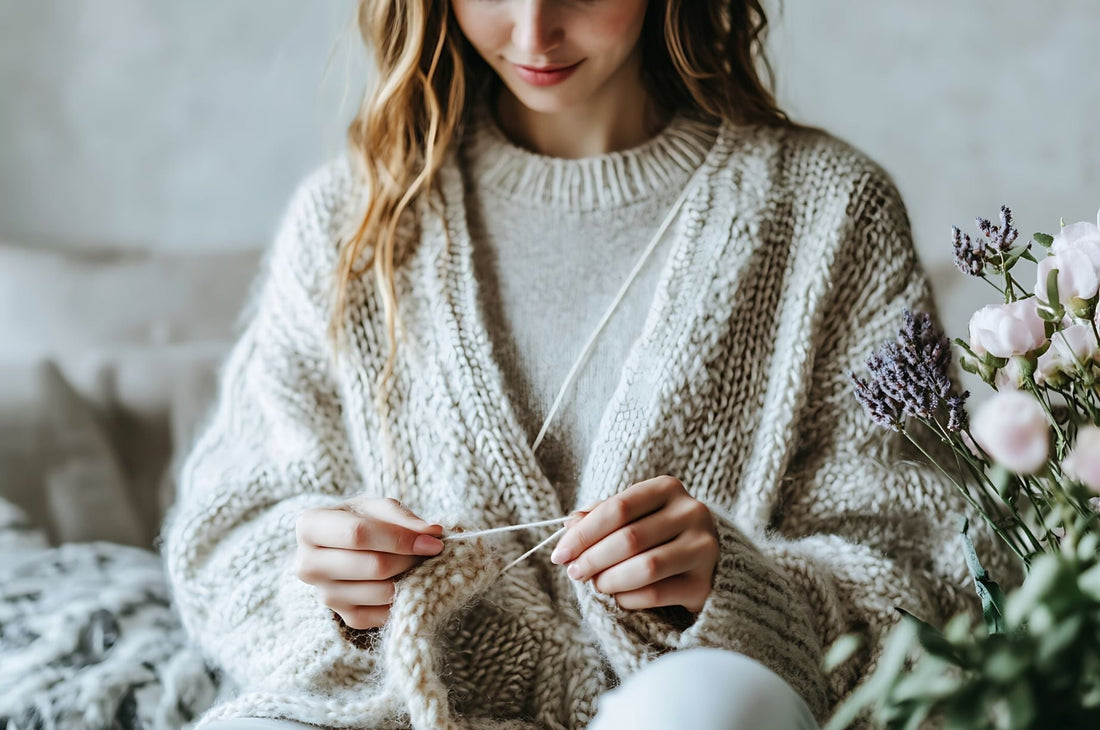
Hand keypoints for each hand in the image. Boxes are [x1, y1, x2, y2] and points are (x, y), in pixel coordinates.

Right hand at [294, 497, 443, 629]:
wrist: (348, 548)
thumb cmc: (363, 520)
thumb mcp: (378, 508)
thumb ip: (404, 518)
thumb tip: (432, 532)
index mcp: (309, 527)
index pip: (358, 535)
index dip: (399, 538)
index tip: (433, 541)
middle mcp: (307, 564)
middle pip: (373, 566)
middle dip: (410, 559)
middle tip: (430, 552)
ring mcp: (324, 595)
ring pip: (381, 592)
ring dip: (410, 578)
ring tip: (420, 564)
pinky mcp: (344, 617)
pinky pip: (383, 613)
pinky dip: (404, 598)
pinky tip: (409, 582)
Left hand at [550, 476, 718, 612]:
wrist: (706, 561)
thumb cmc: (658, 533)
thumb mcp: (632, 516)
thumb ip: (601, 516)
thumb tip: (568, 525)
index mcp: (668, 488)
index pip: (618, 508)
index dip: (584, 533)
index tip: (560, 554)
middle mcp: (691, 512)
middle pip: (629, 538)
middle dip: (593, 559)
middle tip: (574, 573)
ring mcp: (703, 548)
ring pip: (645, 567)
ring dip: (609, 580)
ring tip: (596, 585)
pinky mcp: (705, 582)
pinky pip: (656, 593)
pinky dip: (628, 598)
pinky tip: (618, 597)